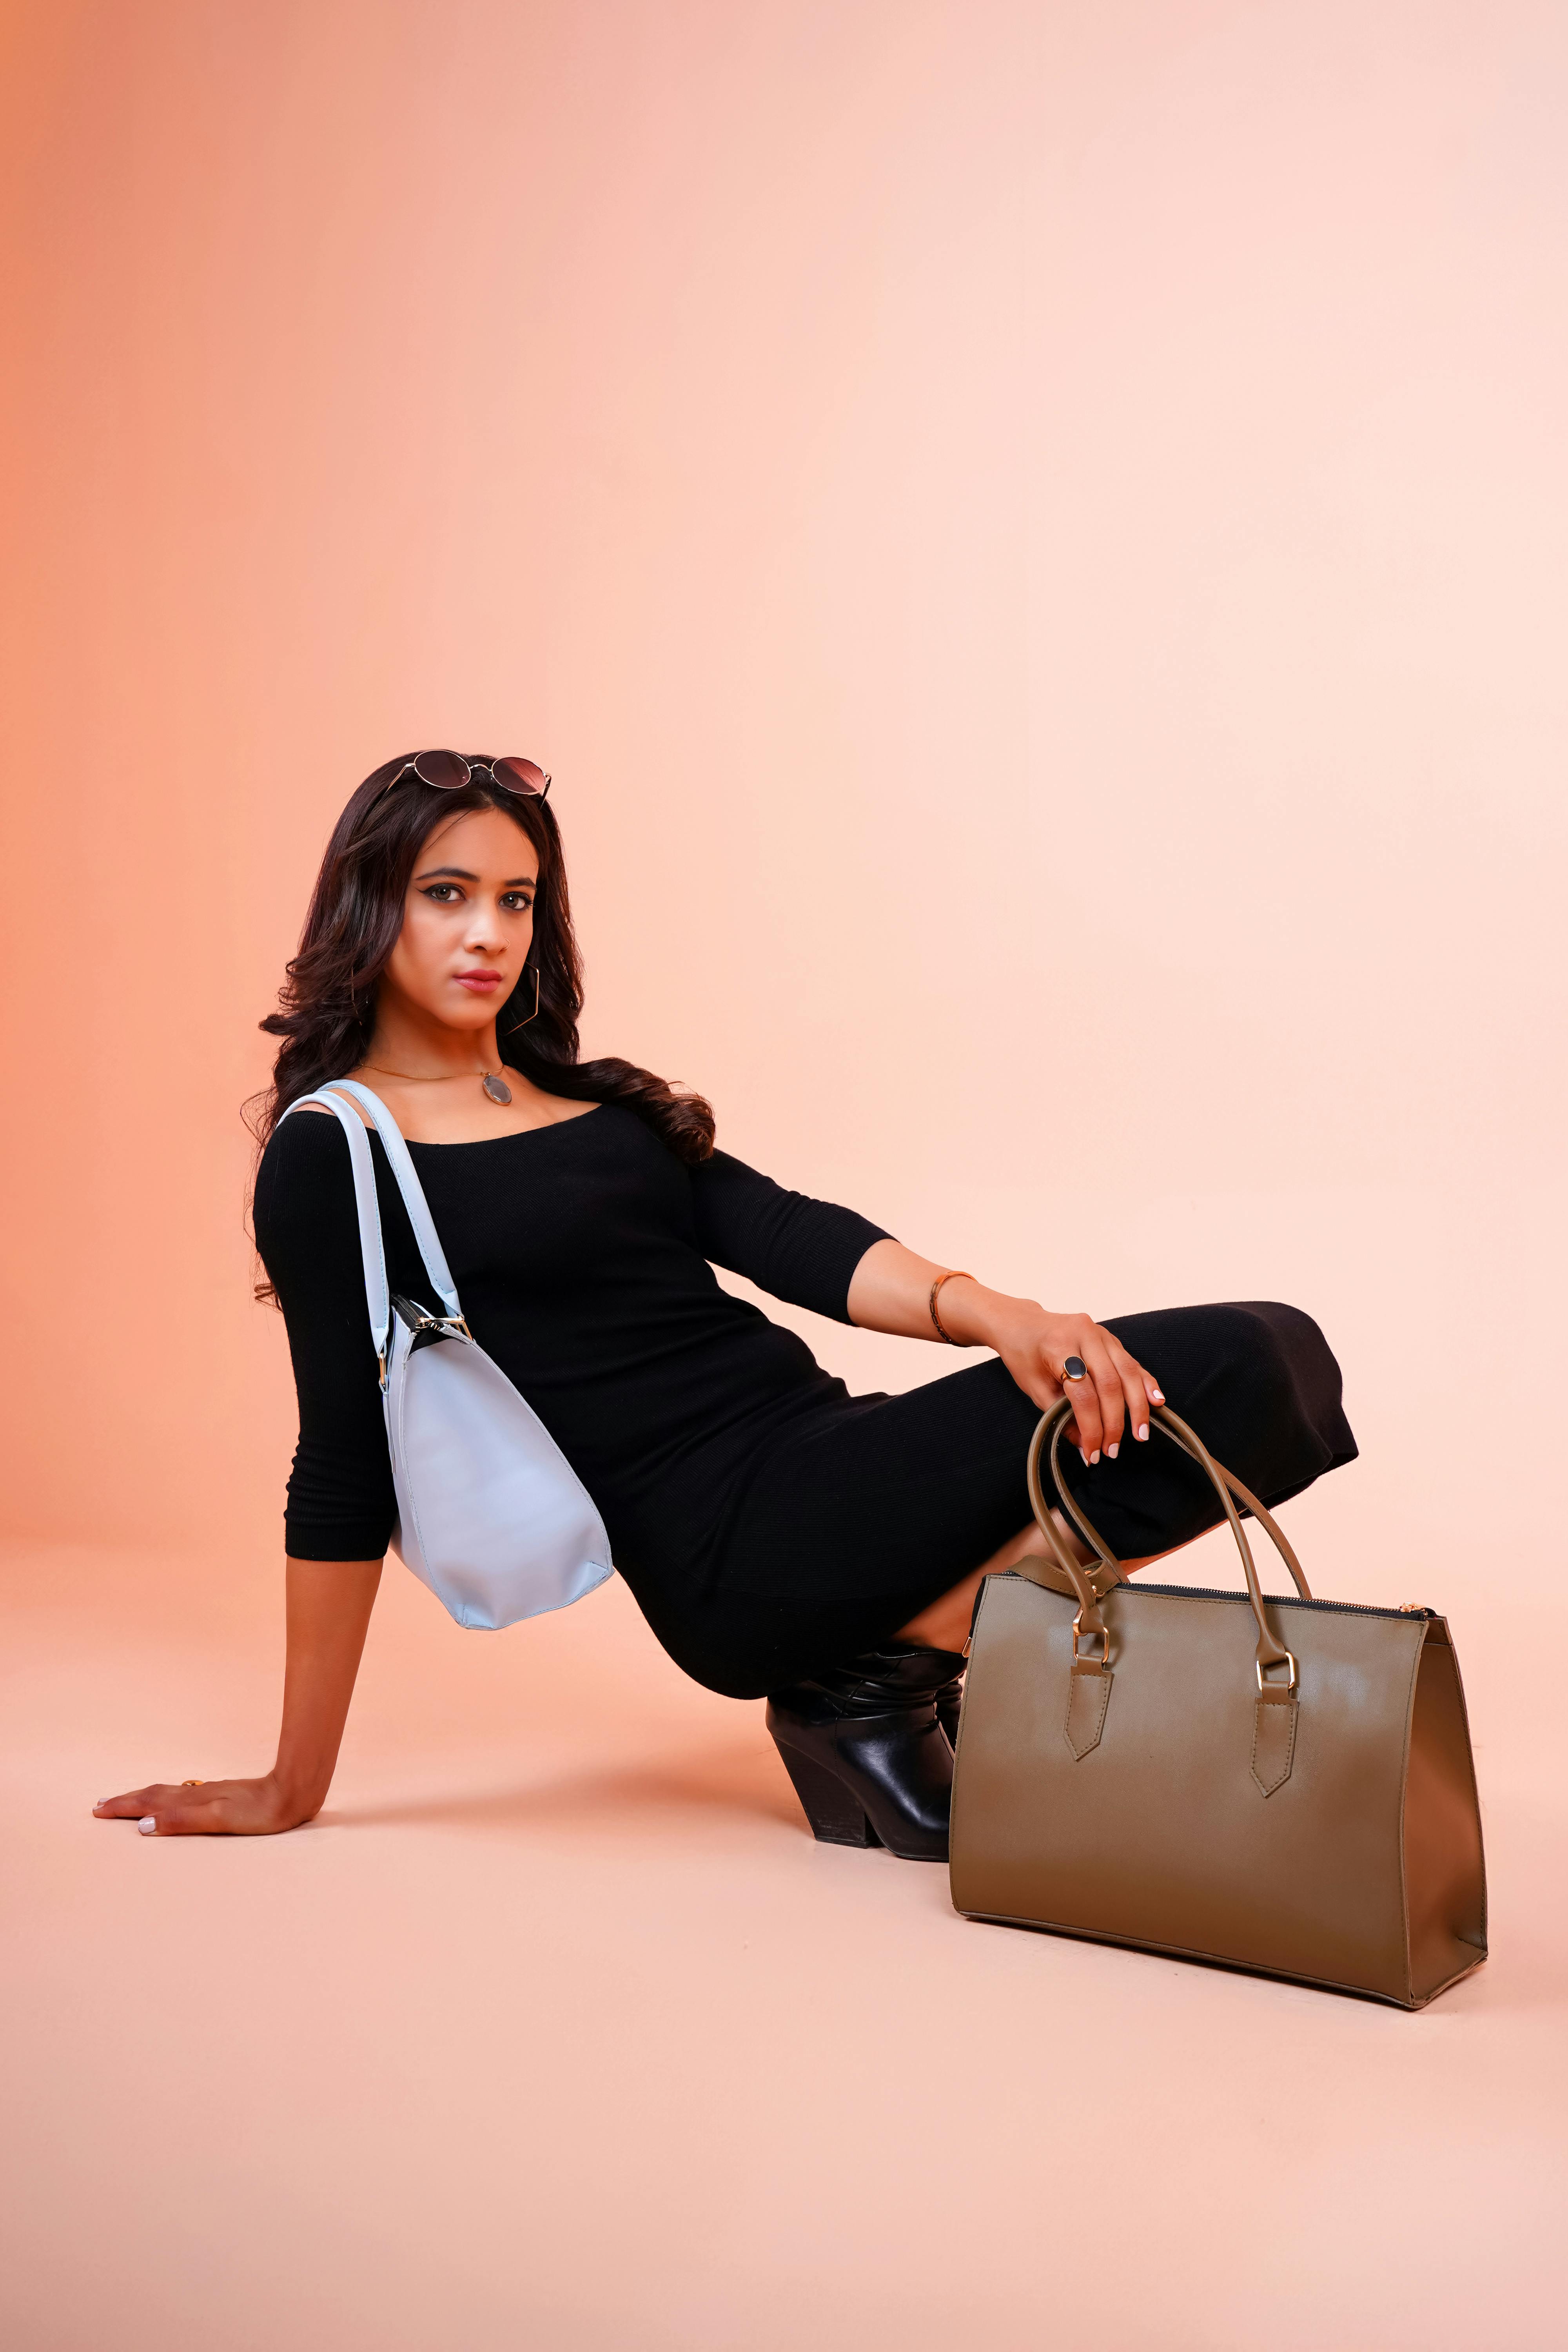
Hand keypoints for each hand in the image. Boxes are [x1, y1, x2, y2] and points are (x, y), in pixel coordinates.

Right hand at [92, 1773, 320, 1836]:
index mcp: (192, 1802)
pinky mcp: (221, 1796)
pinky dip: (164, 1799)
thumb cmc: (259, 1813)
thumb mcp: (219, 1820)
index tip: (98, 1810)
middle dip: (126, 1801)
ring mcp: (208, 1793)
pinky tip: (168, 1802)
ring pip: (166, 1794)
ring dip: (143, 1798)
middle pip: (153, 1796)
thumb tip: (144, 1826)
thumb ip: (182, 1821)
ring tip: (126, 1801)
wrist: (292, 1792)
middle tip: (100, 1805)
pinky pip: (181, 1796)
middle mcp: (196, 1794)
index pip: (149, 1804)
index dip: (123, 1807)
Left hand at [953, 1293, 1164, 1461]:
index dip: (1091, 1428)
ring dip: (1137, 1406)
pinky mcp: (1110, 1337)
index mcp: (1058, 1347)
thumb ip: (1060, 1416)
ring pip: (1127, 1372)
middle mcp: (1083, 1335)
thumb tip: (1086, 1447)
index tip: (1093, 1453)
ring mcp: (1100, 1333)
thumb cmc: (1024, 1355)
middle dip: (1115, 1422)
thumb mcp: (1034, 1388)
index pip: (1083, 1394)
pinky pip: (1131, 1362)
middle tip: (1114, 1449)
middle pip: (1109, 1384)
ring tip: (1141, 1433)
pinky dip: (1145, 1382)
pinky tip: (1156, 1400)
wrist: (1022, 1322)